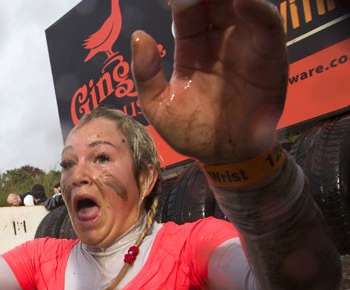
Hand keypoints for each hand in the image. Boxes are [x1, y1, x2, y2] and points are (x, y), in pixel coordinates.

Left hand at [131, 0, 287, 163]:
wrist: (223, 156)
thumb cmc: (191, 130)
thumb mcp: (158, 105)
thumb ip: (146, 73)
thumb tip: (138, 36)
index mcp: (192, 47)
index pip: (187, 11)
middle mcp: (219, 40)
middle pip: (216, 1)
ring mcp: (245, 45)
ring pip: (243, 6)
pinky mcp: (269, 57)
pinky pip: (268, 27)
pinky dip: (259, 11)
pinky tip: (245, 2)